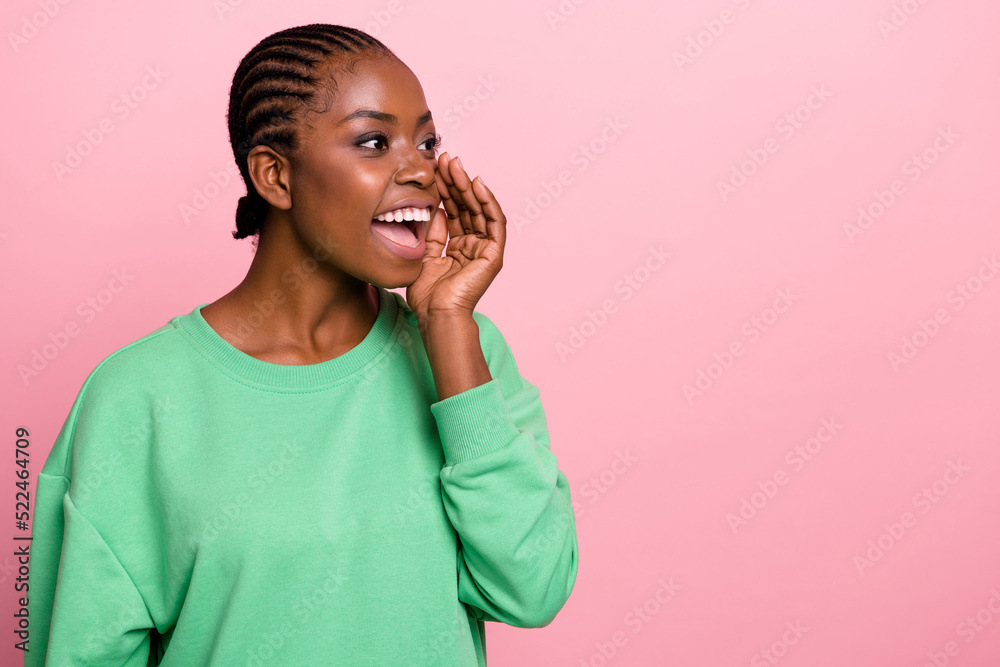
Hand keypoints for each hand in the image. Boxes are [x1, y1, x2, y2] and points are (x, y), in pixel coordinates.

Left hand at [405, 152, 505, 323]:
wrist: (435, 314)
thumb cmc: (427, 294)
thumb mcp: (424, 253)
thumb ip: (433, 231)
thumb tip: (435, 208)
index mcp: (458, 247)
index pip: (454, 211)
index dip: (446, 189)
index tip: (436, 168)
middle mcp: (474, 246)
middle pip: (467, 207)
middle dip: (456, 181)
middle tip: (446, 158)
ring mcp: (485, 250)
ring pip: (480, 210)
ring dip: (469, 185)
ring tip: (456, 165)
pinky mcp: (493, 255)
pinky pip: (495, 222)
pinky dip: (487, 202)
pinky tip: (476, 184)